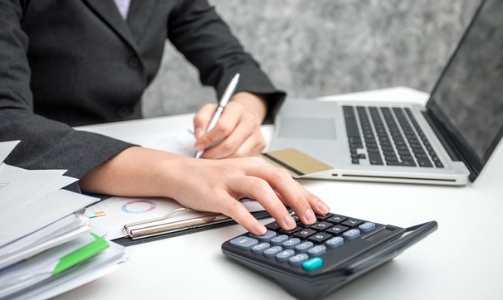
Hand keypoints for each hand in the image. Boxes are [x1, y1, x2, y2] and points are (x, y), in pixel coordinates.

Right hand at [168, 155, 329, 234]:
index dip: (307, 193)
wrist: (180, 172)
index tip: (323, 209)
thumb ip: (265, 190)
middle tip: (311, 218)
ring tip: (288, 225)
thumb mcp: (244, 180)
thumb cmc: (213, 178)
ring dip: (276, 207)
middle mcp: (245, 169)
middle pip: (277, 179)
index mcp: (255, 166)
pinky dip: (248, 218)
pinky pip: (233, 206)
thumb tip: (291, 206)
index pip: (287, 178)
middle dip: (297, 198)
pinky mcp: (214, 193)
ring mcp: (229, 180)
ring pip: (258, 188)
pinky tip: (258, 229)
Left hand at [193, 92, 266, 157]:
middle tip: (204, 155)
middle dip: (213, 153)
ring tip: (213, 157)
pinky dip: (232, 162)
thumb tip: (199, 137)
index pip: (223, 127)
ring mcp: (257, 133)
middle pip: (230, 144)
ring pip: (238, 155)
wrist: (243, 115)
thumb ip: (200, 120)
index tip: (198, 146)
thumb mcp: (209, 111)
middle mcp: (250, 120)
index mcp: (236, 109)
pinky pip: (245, 159)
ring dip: (222, 160)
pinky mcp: (261, 144)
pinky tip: (224, 157)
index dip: (208, 139)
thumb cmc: (224, 116)